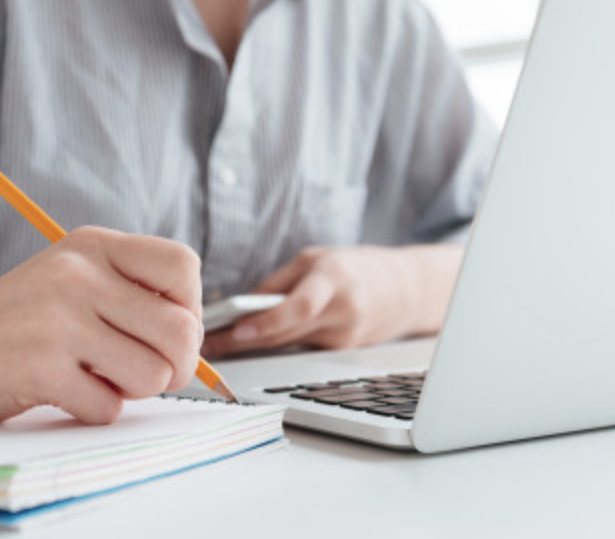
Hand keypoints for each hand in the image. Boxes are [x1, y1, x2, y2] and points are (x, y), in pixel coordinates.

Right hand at [0, 227, 202, 425]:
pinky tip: (59, 392)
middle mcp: (77, 272)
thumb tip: (196, 341)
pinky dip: (92, 411)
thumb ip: (129, 295)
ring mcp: (56, 317)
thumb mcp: (70, 282)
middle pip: (182, 330)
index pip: (184, 266)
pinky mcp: (37, 365)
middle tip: (138, 371)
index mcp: (91, 245)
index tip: (159, 330)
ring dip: (130, 390)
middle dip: (173, 366)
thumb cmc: (11, 324)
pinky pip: (108, 407)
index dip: (188, 309)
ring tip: (91, 377)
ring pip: (153, 373)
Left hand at [200, 244, 461, 357]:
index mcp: (335, 282)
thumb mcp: (314, 259)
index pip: (299, 308)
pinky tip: (250, 345)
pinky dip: (275, 346)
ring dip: (253, 346)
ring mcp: (344, 340)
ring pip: (288, 346)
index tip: (235, 332)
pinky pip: (300, 350)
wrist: (407, 291)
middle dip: (243, 341)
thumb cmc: (355, 267)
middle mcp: (343, 314)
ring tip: (218, 344)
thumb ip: (279, 283)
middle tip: (207, 344)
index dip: (266, 323)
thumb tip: (241, 307)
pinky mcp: (342, 355)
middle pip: (286, 334)